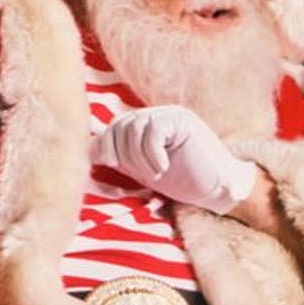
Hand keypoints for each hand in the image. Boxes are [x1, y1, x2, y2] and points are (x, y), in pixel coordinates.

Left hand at [94, 105, 257, 214]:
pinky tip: (163, 167)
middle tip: (143, 175)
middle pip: (119, 125)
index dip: (106, 144)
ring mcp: (169, 115)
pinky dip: (153, 153)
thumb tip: (87, 149)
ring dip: (139, 157)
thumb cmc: (183, 182)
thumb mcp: (142, 170)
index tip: (110, 164)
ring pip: (133, 127)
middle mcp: (155, 116)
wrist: (216, 189)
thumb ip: (120, 157)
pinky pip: (152, 130)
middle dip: (124, 154)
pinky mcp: (181, 119)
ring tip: (156, 174)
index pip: (113, 127)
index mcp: (144, 127)